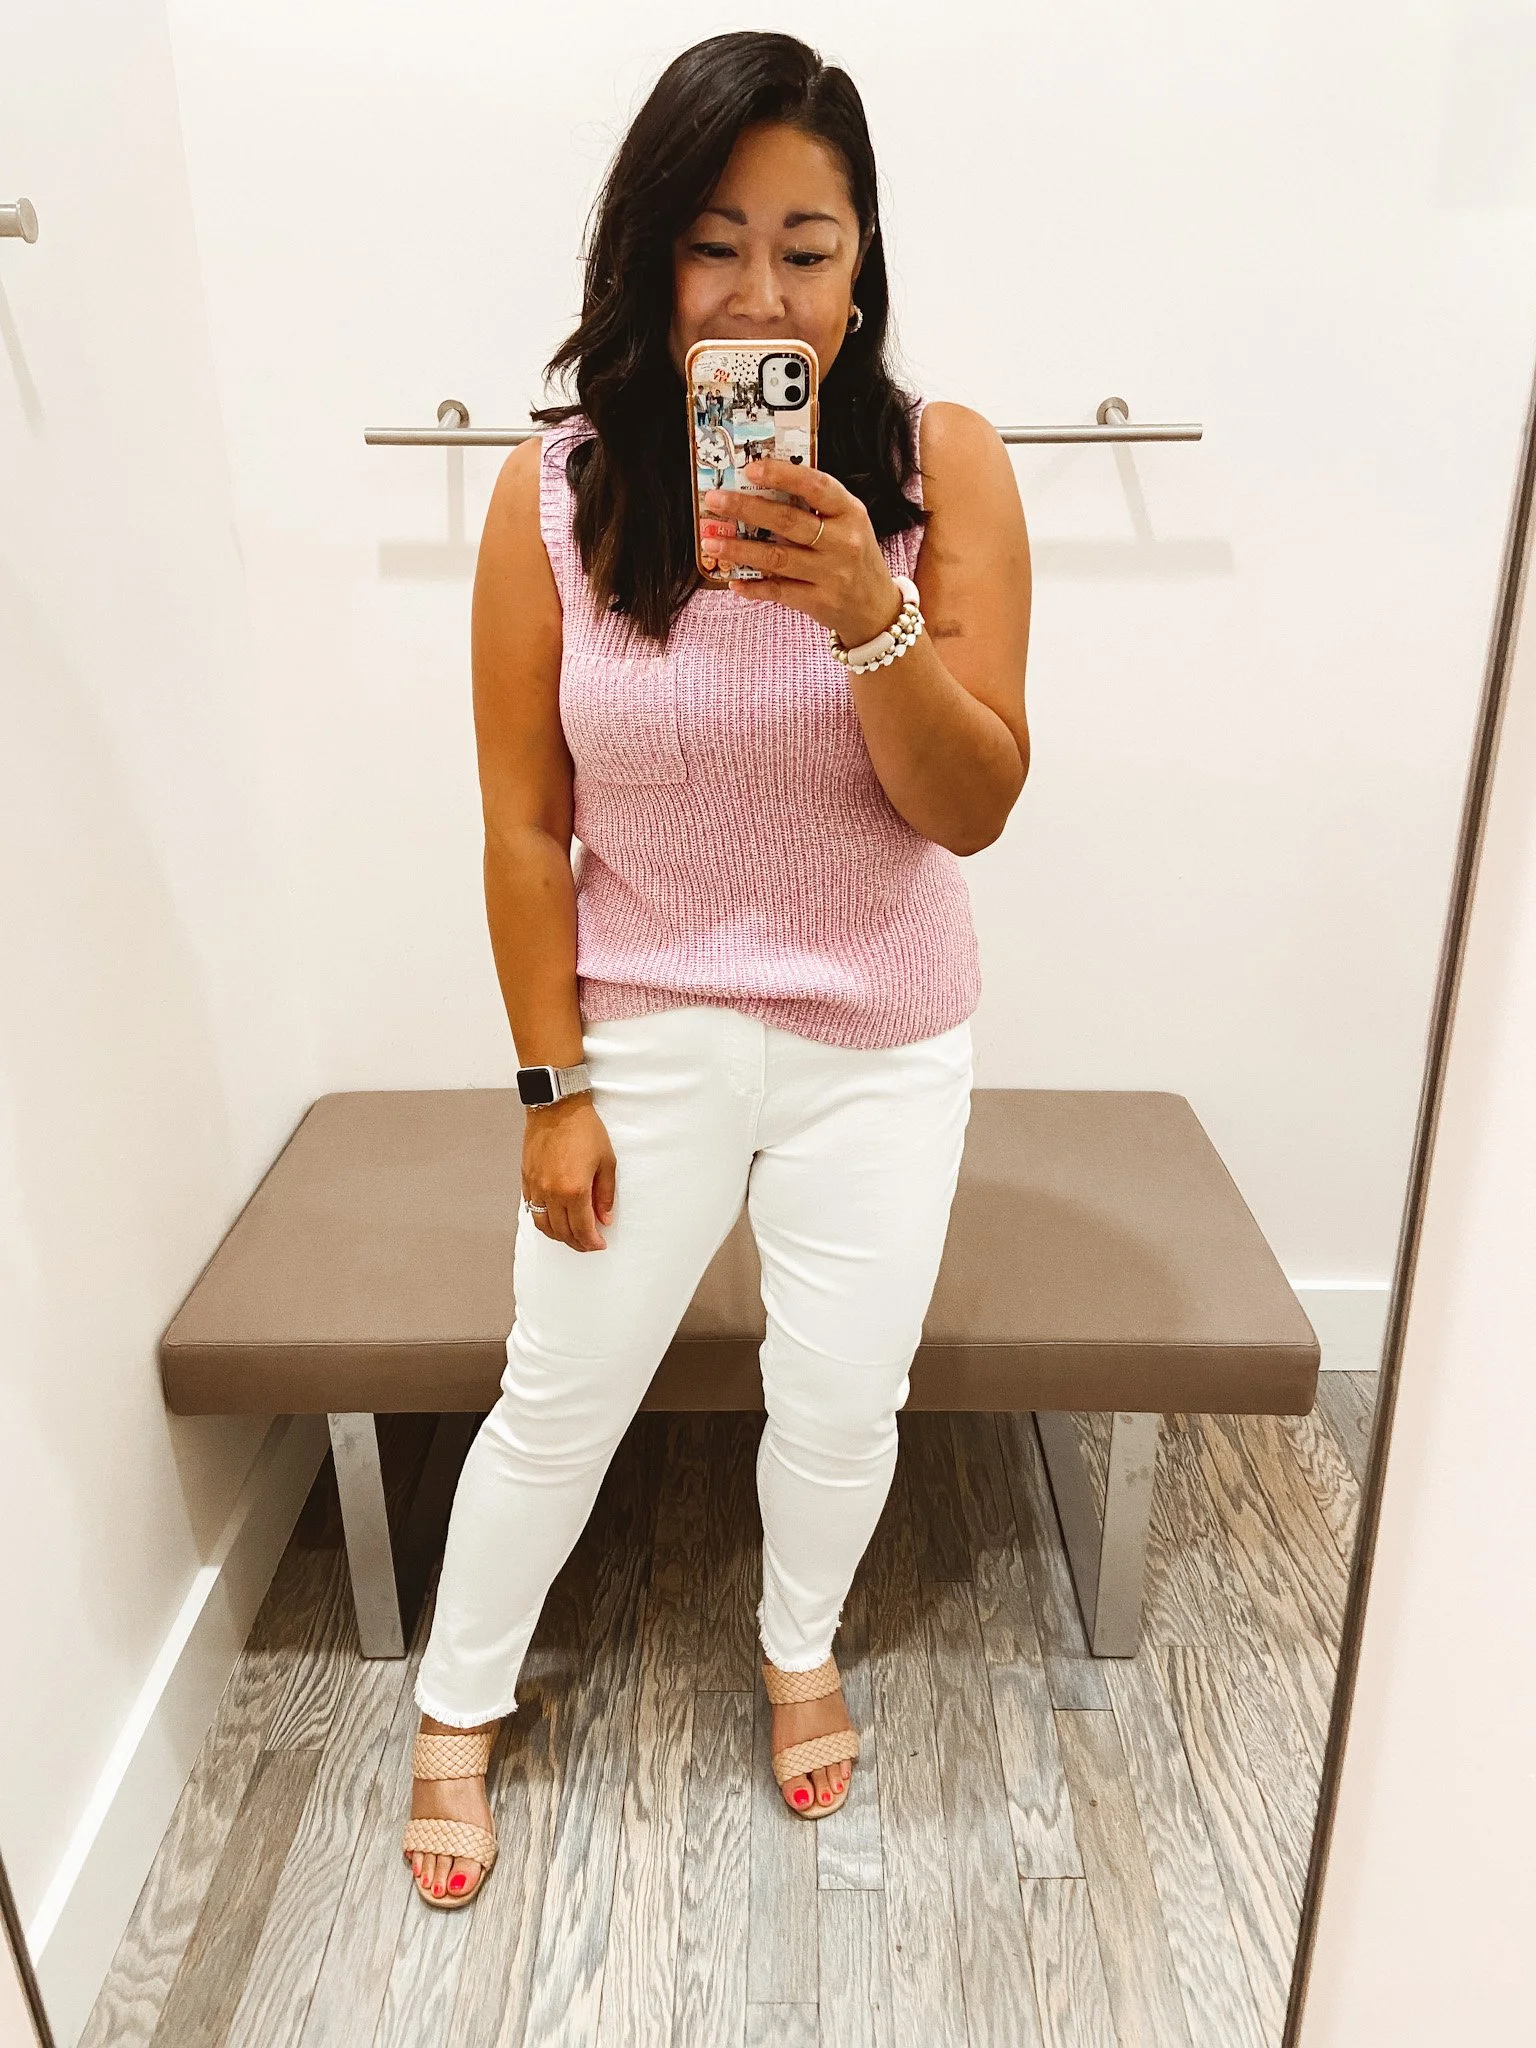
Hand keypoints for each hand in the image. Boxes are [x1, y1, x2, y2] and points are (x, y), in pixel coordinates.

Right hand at [521, 1096, 615, 1251]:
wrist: (557, 1107)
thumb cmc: (584, 1129)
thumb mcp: (606, 1162)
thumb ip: (605, 1194)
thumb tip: (604, 1218)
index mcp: (574, 1190)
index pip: (582, 1229)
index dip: (592, 1242)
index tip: (599, 1244)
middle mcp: (551, 1193)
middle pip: (562, 1231)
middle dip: (577, 1242)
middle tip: (588, 1243)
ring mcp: (536, 1187)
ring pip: (543, 1225)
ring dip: (558, 1235)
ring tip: (572, 1235)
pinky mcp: (526, 1178)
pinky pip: (532, 1208)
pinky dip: (543, 1219)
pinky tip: (554, 1218)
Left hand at [702, 456, 904, 647]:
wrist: (876, 609)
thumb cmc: (854, 558)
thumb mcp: (849, 524)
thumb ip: (816, 507)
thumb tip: (762, 489)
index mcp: (851, 512)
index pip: (815, 486)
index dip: (782, 476)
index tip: (750, 469)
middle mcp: (843, 541)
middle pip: (787, 521)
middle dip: (746, 508)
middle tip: (715, 501)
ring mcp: (831, 574)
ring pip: (777, 557)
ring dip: (739, 548)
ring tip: (712, 540)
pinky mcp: (819, 601)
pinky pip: (779, 592)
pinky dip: (753, 587)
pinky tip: (733, 581)